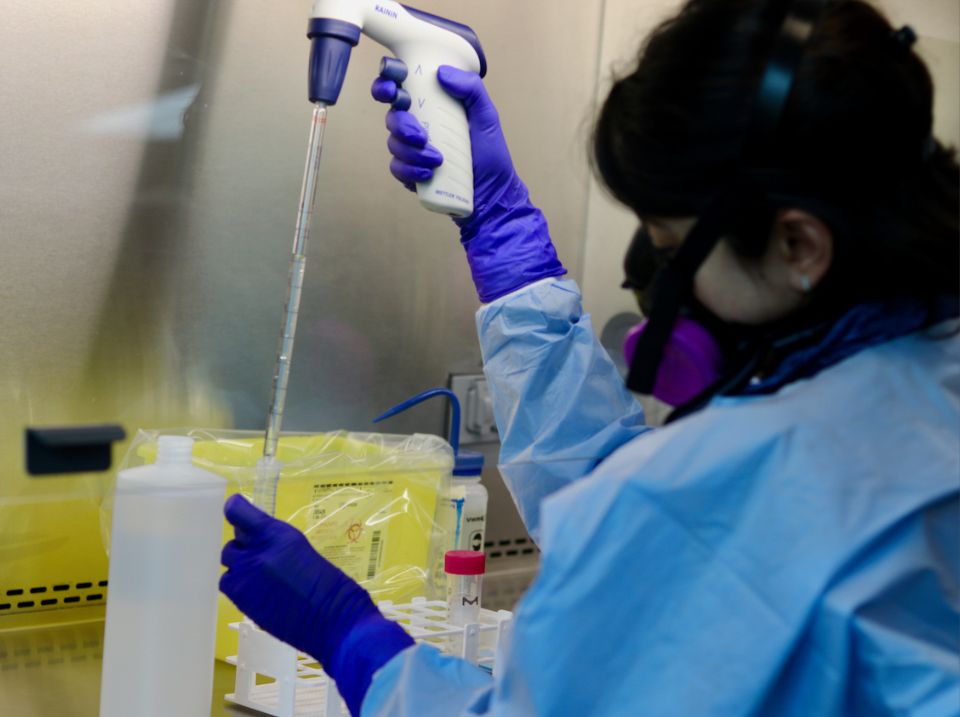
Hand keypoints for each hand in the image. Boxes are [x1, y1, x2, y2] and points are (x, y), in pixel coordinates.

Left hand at [220, 495, 412, 715]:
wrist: (335, 621)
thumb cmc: (333, 585)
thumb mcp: (304, 550)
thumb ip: (277, 544)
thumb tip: (262, 543)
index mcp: (276, 535)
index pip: (237, 513)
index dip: (236, 510)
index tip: (239, 511)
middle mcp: (256, 554)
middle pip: (232, 543)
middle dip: (244, 547)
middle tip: (261, 556)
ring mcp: (246, 581)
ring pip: (228, 566)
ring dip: (240, 568)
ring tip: (259, 577)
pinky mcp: (243, 604)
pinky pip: (230, 587)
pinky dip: (240, 587)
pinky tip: (258, 593)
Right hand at [371, 62, 565, 301]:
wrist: (490, 197)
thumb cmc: (490, 157)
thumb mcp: (487, 119)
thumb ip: (472, 90)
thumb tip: (442, 73)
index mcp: (434, 106)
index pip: (401, 88)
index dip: (387, 84)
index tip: (392, 90)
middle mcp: (419, 125)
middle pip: (391, 116)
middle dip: (401, 124)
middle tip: (420, 135)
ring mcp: (413, 151)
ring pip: (393, 143)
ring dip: (412, 152)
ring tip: (439, 160)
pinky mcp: (411, 174)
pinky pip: (396, 168)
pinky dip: (411, 171)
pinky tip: (430, 174)